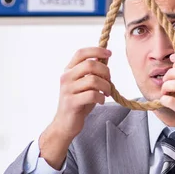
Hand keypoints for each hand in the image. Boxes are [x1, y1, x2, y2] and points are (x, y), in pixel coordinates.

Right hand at [39, 47, 111, 168]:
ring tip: (107, 93)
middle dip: (105, 72)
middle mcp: (66, 77)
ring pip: (93, 80)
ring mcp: (67, 90)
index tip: (109, 53)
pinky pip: (92, 95)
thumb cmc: (78, 102)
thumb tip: (105, 57)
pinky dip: (101, 97)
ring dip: (106, 86)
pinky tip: (101, 100)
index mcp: (68, 70)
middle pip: (90, 64)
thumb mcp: (84, 84)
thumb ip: (92, 72)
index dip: (96, 50)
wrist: (65, 123)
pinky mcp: (72, 102)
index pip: (81, 53)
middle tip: (109, 82)